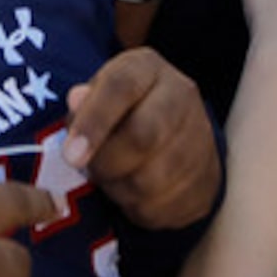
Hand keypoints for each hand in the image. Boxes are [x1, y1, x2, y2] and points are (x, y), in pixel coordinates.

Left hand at [62, 46, 220, 230]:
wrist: (178, 138)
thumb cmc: (125, 111)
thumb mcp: (100, 96)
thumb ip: (85, 102)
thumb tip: (76, 100)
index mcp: (148, 68)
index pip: (121, 87)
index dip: (93, 122)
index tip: (70, 155)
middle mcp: (181, 96)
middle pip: (142, 136)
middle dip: (105, 162)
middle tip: (88, 170)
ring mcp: (200, 139)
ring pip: (150, 179)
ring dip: (118, 188)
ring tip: (111, 178)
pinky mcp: (206, 180)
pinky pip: (162, 207)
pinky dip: (137, 208)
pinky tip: (132, 193)